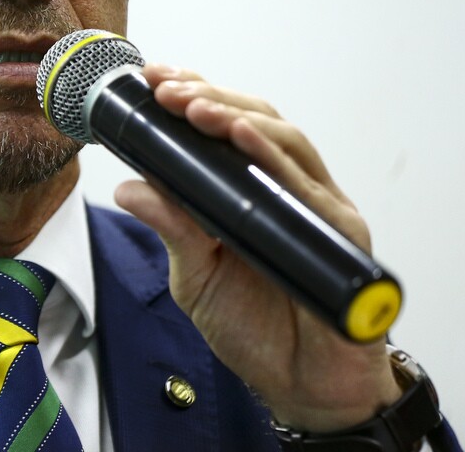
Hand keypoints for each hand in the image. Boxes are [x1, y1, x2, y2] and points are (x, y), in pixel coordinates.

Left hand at [113, 64, 399, 431]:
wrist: (301, 384)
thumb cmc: (254, 326)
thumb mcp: (194, 274)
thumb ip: (169, 227)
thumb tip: (127, 187)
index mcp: (246, 189)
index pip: (221, 126)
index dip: (191, 95)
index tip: (151, 79)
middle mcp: (284, 186)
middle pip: (252, 119)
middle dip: (206, 96)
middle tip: (163, 89)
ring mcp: (312, 204)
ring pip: (282, 137)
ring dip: (233, 115)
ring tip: (192, 106)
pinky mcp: (337, 230)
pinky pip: (305, 183)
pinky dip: (272, 153)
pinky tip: (242, 136)